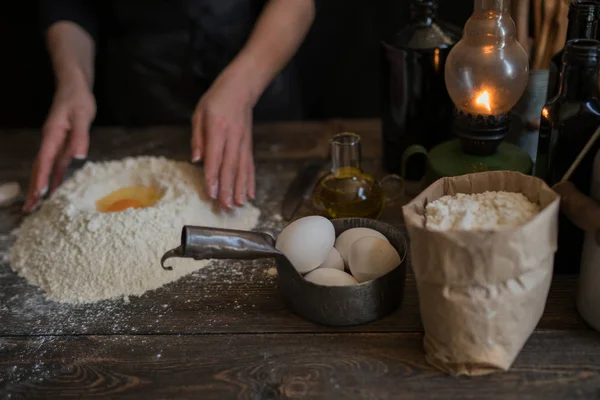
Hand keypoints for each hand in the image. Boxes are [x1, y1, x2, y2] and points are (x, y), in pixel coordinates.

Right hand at [23, 77, 95, 211]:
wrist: (74, 87)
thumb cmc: (78, 99)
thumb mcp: (83, 116)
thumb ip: (81, 136)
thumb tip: (79, 156)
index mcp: (53, 135)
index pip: (45, 160)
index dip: (42, 178)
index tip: (39, 194)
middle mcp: (51, 141)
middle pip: (41, 168)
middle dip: (35, 188)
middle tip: (29, 208)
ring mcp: (55, 143)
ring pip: (47, 168)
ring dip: (43, 186)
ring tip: (36, 205)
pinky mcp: (62, 144)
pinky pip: (56, 164)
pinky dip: (54, 177)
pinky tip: (55, 190)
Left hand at [191, 68, 255, 208]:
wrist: (241, 88)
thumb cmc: (216, 100)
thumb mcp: (199, 113)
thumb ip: (197, 138)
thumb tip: (196, 159)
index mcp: (217, 129)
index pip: (215, 156)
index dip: (213, 176)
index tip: (212, 193)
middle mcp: (233, 138)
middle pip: (230, 167)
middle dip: (228, 188)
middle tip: (225, 206)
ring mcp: (243, 143)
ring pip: (242, 169)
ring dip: (240, 188)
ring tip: (238, 204)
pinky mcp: (249, 145)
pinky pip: (250, 166)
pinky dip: (250, 181)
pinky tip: (250, 194)